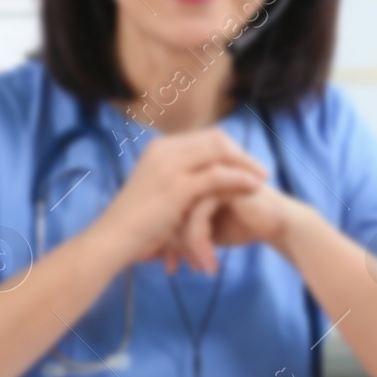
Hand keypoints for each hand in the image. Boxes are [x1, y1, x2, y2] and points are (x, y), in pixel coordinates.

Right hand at [89, 128, 266, 269]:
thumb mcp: (156, 191)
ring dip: (245, 165)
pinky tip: (254, 189)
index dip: (230, 148)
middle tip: (260, 171)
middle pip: (216, 140)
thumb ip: (177, 179)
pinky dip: (240, 180)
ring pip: (220, 154)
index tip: (246, 164)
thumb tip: (201, 180)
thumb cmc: (135, 223)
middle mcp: (165, 150)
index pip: (205, 137)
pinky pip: (218, 176)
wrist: (113, 239)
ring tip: (263, 179)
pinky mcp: (178, 186)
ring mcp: (171, 166)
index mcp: (160, 148)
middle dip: (241, 154)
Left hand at [172, 183, 315, 273]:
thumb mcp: (206, 232)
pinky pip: (199, 215)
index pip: (165, 209)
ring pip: (181, 214)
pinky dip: (201, 243)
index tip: (166, 264)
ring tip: (196, 268)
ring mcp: (208, 176)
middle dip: (171, 244)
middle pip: (169, 210)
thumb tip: (155, 251)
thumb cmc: (242, 226)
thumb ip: (183, 233)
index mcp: (190, 182)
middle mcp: (196, 175)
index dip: (164, 238)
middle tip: (173, 268)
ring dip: (187, 247)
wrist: (278, 224)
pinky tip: (209, 263)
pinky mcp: (221, 184)